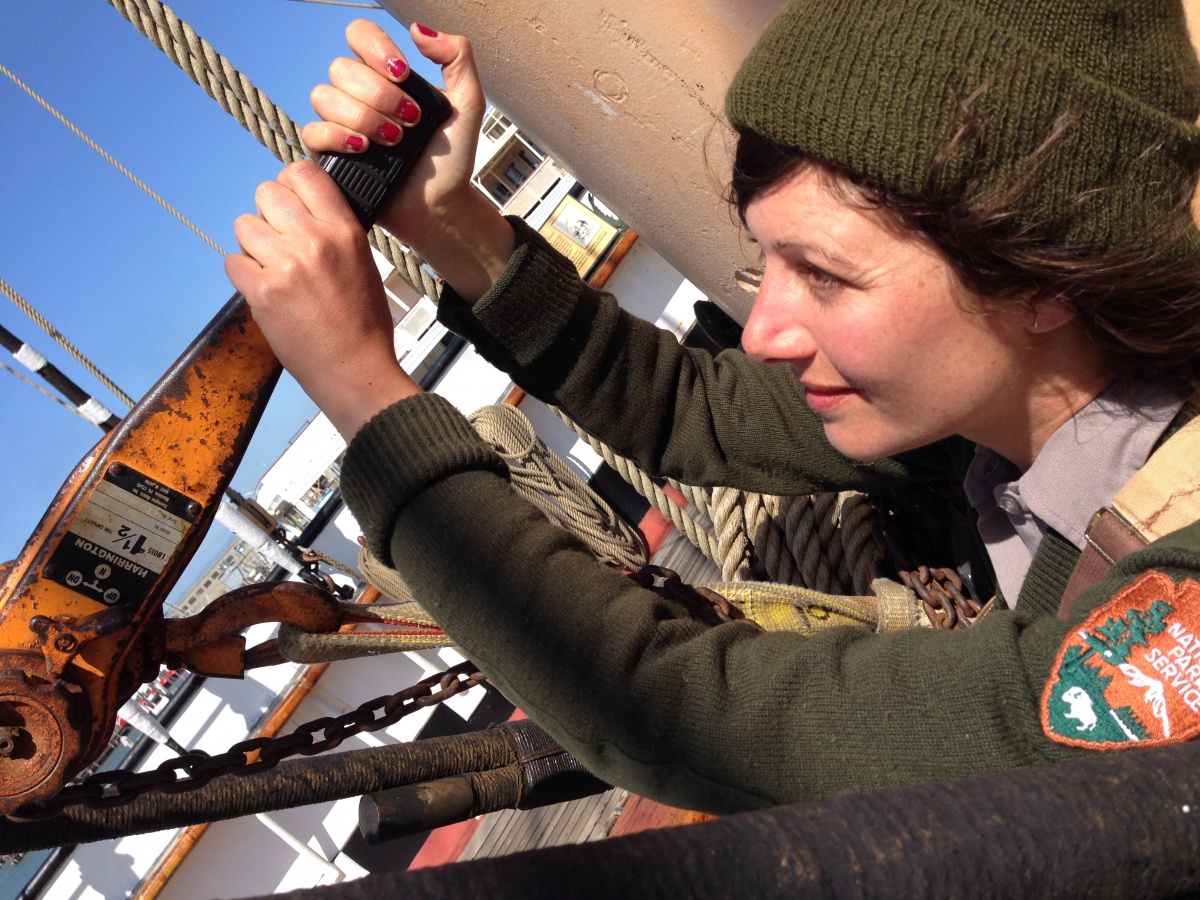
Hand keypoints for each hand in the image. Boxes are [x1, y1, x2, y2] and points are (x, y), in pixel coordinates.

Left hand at [225, 160, 418, 439]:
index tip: (291, 205)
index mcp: (344, 230)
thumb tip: (299, 210)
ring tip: (273, 270)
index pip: (302, 172)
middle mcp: (315, 240)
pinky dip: (244, 276)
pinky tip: (265, 292)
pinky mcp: (262, 292)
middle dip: (268, 216)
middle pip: (266, 193)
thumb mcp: (362, 262)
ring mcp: (286, 265)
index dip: (290, 186)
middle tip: (281, 243)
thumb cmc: (364, 323)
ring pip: (244, 225)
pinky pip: (233, 262)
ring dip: (253, 245)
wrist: (356, 370)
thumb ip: (332, 230)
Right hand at [303, 20, 514, 302]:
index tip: (404, 74)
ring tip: (394, 141)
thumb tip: (418, 30)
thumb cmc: (451, 159)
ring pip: (324, 96)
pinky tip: (365, 148)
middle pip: (342, 68)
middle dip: (380, 95)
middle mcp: (358, 95)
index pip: (359, 36)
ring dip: (364, 117)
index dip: (376, 48)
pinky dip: (338, 136)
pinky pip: (312, 131)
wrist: (441, 204)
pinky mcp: (330, 154)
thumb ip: (457, 56)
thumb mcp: (468, 103)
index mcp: (385, 75)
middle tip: (410, 121)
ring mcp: (341, 123)